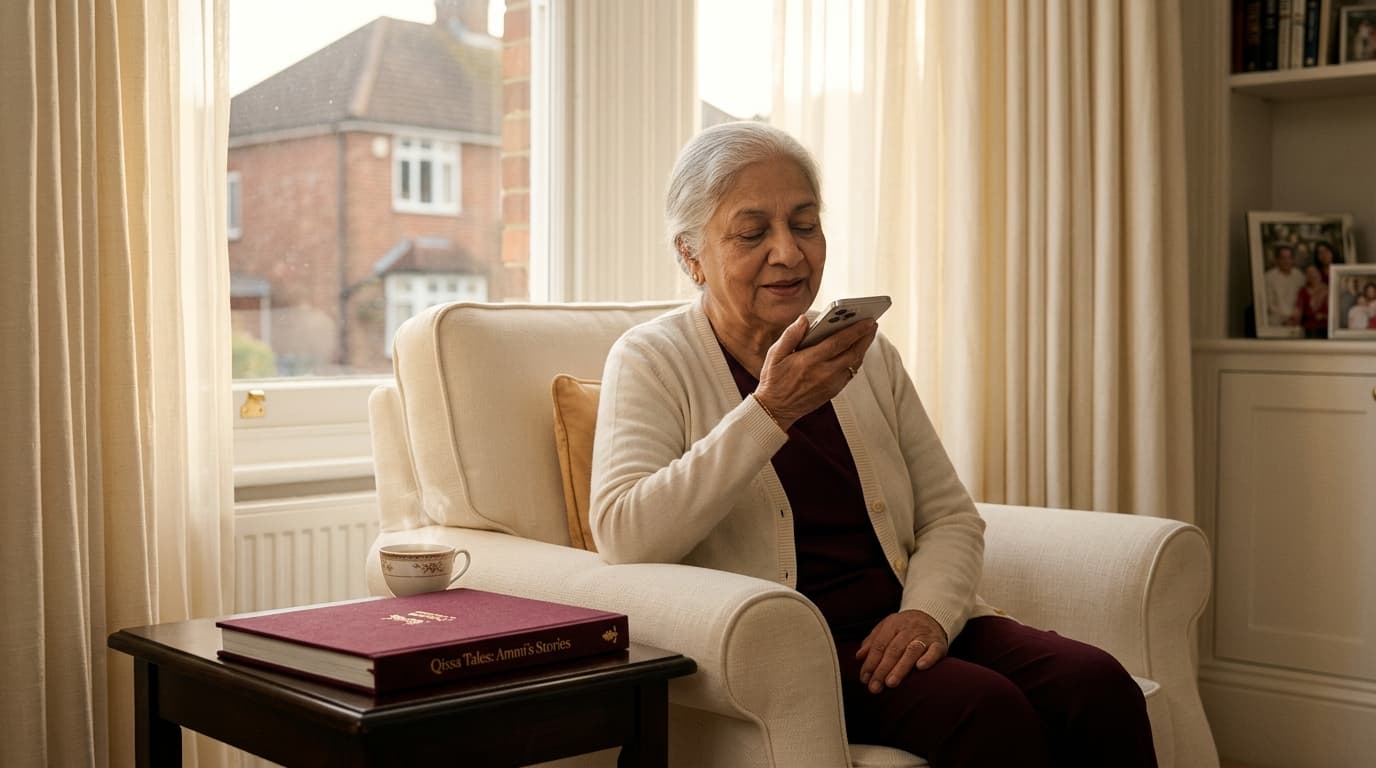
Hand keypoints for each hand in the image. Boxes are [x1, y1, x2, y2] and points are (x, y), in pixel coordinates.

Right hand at [754, 314, 876, 429]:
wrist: (775, 409)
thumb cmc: (773, 379)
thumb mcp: (775, 354)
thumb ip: (790, 335)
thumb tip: (804, 319)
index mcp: (809, 361)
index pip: (839, 342)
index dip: (856, 330)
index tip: (868, 320)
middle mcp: (824, 373)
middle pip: (853, 352)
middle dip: (865, 337)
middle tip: (872, 323)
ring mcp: (831, 384)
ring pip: (854, 363)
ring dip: (863, 348)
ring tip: (868, 334)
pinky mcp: (833, 391)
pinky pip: (850, 372)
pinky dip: (856, 360)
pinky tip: (856, 350)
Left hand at [855, 610, 947, 693]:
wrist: (931, 615)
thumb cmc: (904, 627)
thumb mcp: (886, 628)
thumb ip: (872, 642)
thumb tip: (859, 656)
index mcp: (892, 624)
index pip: (879, 645)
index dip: (870, 662)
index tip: (865, 679)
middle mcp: (908, 629)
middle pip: (893, 650)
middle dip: (882, 670)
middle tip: (875, 686)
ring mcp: (924, 635)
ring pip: (911, 651)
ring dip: (900, 668)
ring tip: (890, 683)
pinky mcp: (939, 643)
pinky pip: (934, 650)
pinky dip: (928, 658)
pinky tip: (920, 668)